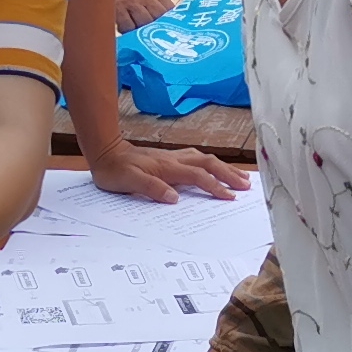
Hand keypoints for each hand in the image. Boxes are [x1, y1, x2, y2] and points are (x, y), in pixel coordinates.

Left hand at [85, 139, 247, 204]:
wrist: (105, 152)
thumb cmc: (115, 170)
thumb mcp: (128, 182)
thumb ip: (151, 188)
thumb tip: (174, 198)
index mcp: (167, 168)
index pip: (198, 177)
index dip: (215, 187)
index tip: (230, 197)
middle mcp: (174, 160)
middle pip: (209, 164)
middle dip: (229, 174)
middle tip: (246, 185)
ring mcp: (173, 157)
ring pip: (205, 159)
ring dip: (223, 167)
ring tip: (239, 176)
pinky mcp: (169, 157)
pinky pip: (196, 158)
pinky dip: (211, 163)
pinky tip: (214, 166)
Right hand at [113, 0, 175, 30]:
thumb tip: (163, 17)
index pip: (168, 7)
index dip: (171, 20)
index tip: (171, 30)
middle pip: (158, 17)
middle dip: (157, 29)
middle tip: (155, 38)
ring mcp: (129, 1)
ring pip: (144, 23)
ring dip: (142, 32)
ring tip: (139, 36)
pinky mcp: (117, 8)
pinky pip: (127, 26)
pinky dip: (128, 32)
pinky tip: (124, 31)